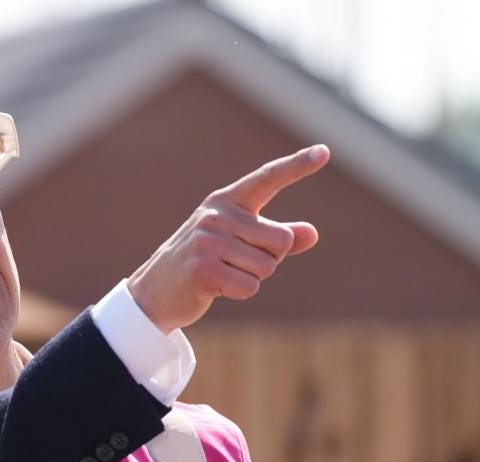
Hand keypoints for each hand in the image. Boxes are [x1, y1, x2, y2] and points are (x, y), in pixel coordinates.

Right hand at [127, 144, 329, 331]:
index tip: (324, 151)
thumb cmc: (204, 263)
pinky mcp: (204, 269)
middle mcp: (216, 216)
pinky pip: (250, 286)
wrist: (155, 290)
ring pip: (267, 266)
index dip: (296, 166)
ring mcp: (207, 241)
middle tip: (235, 262)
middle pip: (281, 240)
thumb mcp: (238, 243)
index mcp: (226, 202)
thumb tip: (312, 234)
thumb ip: (275, 238)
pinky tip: (217, 287)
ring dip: (252, 278)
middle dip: (269, 259)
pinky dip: (240, 292)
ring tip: (223, 273)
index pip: (267, 179)